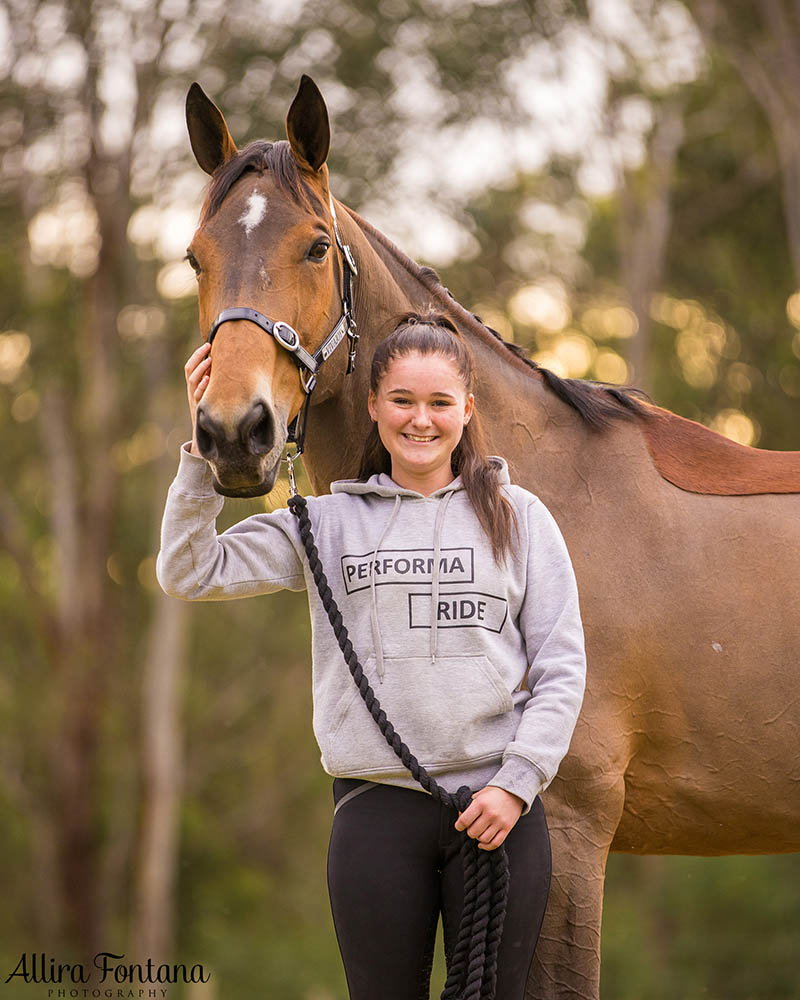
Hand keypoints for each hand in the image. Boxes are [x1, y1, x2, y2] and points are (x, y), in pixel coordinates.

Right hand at [184, 342, 210, 456]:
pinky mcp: (200, 409)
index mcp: (194, 387)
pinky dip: (203, 387)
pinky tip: (210, 380)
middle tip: (209, 347)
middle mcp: (192, 392)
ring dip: (201, 369)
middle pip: (189, 370)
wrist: (207, 439)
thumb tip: (231, 370)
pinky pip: (198, 396)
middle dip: (198, 357)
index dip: (197, 355)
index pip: (190, 367)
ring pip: (192, 381)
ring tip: (211, 360)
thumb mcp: (215, 398)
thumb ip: (217, 385)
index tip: (207, 344)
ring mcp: (195, 400)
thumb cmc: (215, 416)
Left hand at [454, 786, 524, 850]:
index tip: (459, 826)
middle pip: (473, 832)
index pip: (464, 820)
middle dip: (469, 831)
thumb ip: (469, 805)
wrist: (514, 792)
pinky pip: (495, 843)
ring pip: (483, 839)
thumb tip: (460, 817)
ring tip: (478, 832)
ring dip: (478, 838)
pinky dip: (487, 846)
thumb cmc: (494, 793)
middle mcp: (490, 813)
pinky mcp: (507, 828)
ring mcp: (499, 822)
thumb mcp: (480, 794)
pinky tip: (482, 843)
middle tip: (471, 827)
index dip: (459, 825)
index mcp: (481, 803)